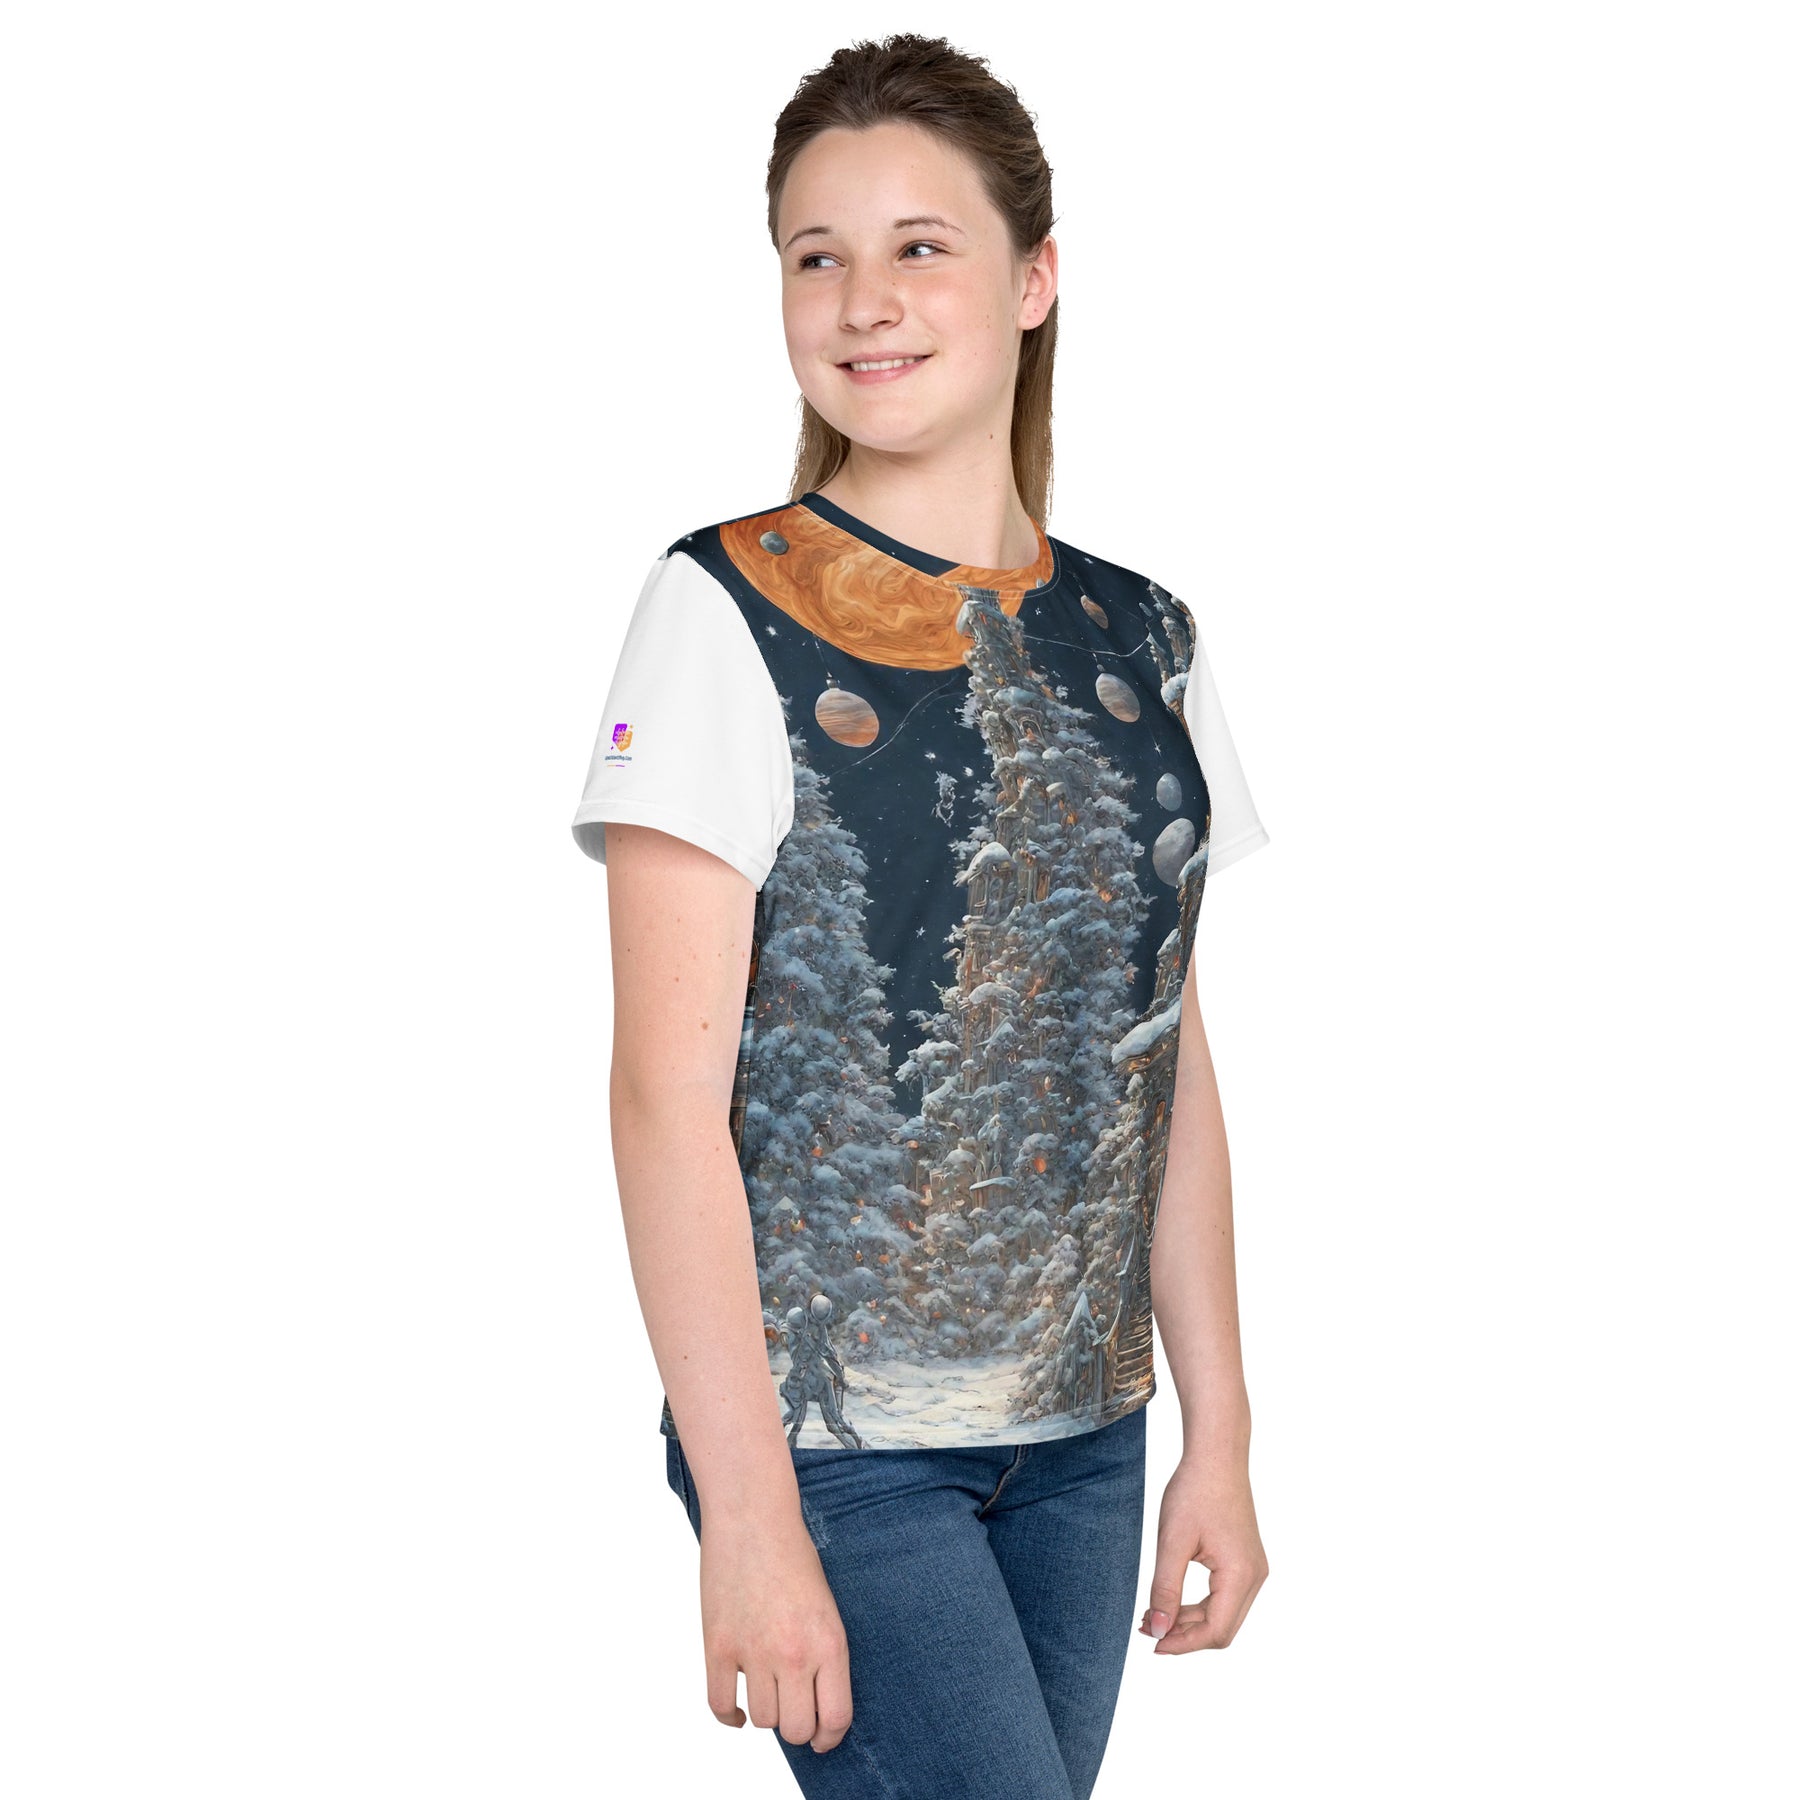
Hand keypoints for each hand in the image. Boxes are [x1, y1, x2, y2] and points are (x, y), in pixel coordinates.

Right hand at [698, 1508, 853, 1753]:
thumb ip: (823, 1654)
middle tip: (794, 1712)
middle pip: (796, 1729)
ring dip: (765, 1714)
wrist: (753, 1516)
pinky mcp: (719, 1646)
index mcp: (829, 1642)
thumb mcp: (826, 1607)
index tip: (823, 1738)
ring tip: (767, 1693)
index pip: (834, 1719)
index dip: (829, 1738)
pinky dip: (730, 1716)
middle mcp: (793, 1654)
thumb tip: (815, 1703)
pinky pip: (721, 1705)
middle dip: (798, 1727)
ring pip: (762, 1720)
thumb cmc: (793, 1555)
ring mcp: (754, 1652)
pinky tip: (739, 1711)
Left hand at [1140, 1449, 1268, 1653]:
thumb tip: (1158, 1631)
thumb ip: (1165, 1589)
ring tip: (1153, 1615)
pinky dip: (1199, 1605)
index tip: (1152, 1642)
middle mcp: (1255, 1577)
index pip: (1216, 1631)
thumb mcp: (1172, 1542)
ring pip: (1224, 1615)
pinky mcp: (1245, 1561)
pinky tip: (1172, 1599)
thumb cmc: (1194, 1491)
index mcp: (1241, 1575)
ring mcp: (1253, 1569)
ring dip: (1190, 1621)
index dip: (1183, 1644)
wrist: (1216, 1456)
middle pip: (1222, 1629)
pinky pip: (1225, 1597)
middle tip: (1147, 1628)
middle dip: (1185, 1635)